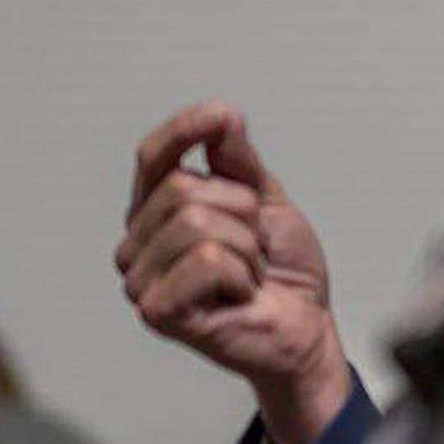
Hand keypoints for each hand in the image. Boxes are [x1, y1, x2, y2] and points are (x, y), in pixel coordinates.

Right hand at [116, 100, 349, 443]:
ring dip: (245, 248)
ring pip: (195, 224)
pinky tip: (240, 296)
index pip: (152, 156)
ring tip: (248, 275)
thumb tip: (220, 116)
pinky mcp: (156, 310)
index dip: (184, 130)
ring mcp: (141, 278)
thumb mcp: (267, 202)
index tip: (223, 116)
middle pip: (183, 189)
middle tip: (255, 249)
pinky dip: (241, 276)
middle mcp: (138, 243)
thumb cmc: (283, 271)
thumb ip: (239, 161)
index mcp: (157, 211)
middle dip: (242, 213)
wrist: (306, 327)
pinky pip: (206, 261)